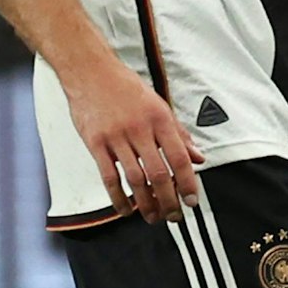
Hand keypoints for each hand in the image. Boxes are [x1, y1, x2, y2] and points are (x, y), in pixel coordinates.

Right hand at [65, 58, 203, 224]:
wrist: (89, 70)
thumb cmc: (124, 86)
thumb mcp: (158, 104)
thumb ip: (179, 133)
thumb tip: (198, 157)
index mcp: (159, 117)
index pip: (179, 157)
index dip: (188, 183)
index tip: (192, 201)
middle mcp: (139, 128)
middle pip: (159, 174)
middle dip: (169, 201)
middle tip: (174, 216)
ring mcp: (116, 136)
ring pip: (136, 179)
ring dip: (146, 204)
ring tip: (152, 216)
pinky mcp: (96, 142)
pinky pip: (109, 177)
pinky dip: (118, 198)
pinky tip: (125, 208)